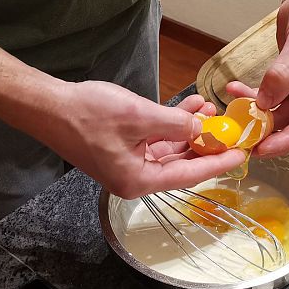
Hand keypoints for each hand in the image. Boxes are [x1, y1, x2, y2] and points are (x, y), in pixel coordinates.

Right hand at [41, 81, 244, 198]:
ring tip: (211, 109)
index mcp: (138, 181)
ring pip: (170, 151)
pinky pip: (155, 141)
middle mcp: (135, 179)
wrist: (48, 106)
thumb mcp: (139, 117)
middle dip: (206, 144)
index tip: (240, 155)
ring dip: (189, 130)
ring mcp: (128, 165)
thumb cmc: (88, 114)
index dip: (216, 163)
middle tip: (230, 129)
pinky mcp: (122, 150)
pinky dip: (171, 125)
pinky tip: (189, 107)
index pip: (188, 176)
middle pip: (180, 165)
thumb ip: (175, 124)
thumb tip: (201, 127)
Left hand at [226, 0, 288, 155]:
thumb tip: (264, 105)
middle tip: (242, 140)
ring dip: (256, 113)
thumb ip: (284, 75)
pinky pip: (271, 95)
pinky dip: (254, 95)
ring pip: (280, 111)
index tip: (263, 149)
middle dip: (268, 131)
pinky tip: (235, 90)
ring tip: (233, 112)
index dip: (287, 140)